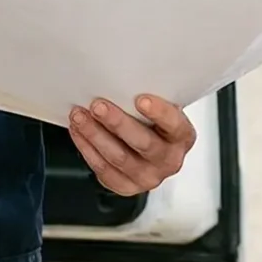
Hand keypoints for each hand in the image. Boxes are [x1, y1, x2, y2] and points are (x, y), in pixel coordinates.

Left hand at [66, 95, 195, 194]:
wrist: (147, 148)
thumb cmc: (152, 122)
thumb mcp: (158, 107)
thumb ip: (147, 97)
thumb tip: (122, 75)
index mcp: (182, 136)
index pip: (175, 124)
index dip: (159, 112)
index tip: (141, 99)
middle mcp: (169, 160)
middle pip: (143, 143)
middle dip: (117, 123)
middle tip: (98, 105)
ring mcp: (148, 177)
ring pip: (119, 157)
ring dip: (95, 134)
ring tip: (80, 116)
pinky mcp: (126, 186)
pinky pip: (103, 170)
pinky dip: (87, 148)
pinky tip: (78, 132)